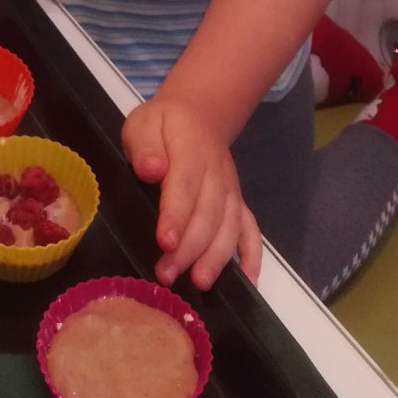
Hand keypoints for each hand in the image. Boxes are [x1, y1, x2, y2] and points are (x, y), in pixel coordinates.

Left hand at [122, 95, 261, 290]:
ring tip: (199, 283)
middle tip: (166, 274)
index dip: (176, 216)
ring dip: (216, 257)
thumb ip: (145, 146)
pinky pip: (250, 229)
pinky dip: (253, 255)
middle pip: (208, 214)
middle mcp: (216, 174)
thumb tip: (150, 169)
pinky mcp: (238, 201)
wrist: (200, 114)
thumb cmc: (164, 124)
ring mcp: (230, 189)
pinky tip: (249, 281)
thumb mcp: (145, 123)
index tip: (165, 242)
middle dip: (190, 248)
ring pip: (230, 226)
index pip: (185, 186)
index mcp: (190, 152)